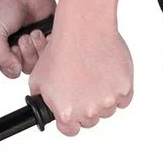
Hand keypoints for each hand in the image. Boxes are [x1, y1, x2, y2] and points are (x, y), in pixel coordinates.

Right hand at [0, 0, 55, 77]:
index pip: (13, 71)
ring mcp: (37, 42)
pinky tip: (44, 31)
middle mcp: (22, 49)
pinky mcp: (51, 34)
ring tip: (34, 31)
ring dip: (37, 46)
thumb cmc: (5, 8)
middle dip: (27, 53)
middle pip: (28, 68)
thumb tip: (14, 72)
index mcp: (7, 51)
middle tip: (24, 37)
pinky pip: (54, 49)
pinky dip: (50, 42)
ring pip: (42, 60)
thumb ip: (0, 57)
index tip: (13, 49)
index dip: (14, 64)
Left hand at [28, 18, 133, 135]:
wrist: (83, 31)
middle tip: (82, 91)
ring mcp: (108, 100)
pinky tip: (108, 79)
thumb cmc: (60, 52)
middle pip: (89, 121)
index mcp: (66, 113)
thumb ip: (41, 100)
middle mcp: (87, 111)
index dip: (69, 121)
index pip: (70, 130)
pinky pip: (124, 99)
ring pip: (107, 111)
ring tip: (94, 81)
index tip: (71, 112)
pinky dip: (118, 92)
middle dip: (85, 109)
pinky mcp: (125, 87)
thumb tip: (42, 106)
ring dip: (102, 101)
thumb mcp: (37, 81)